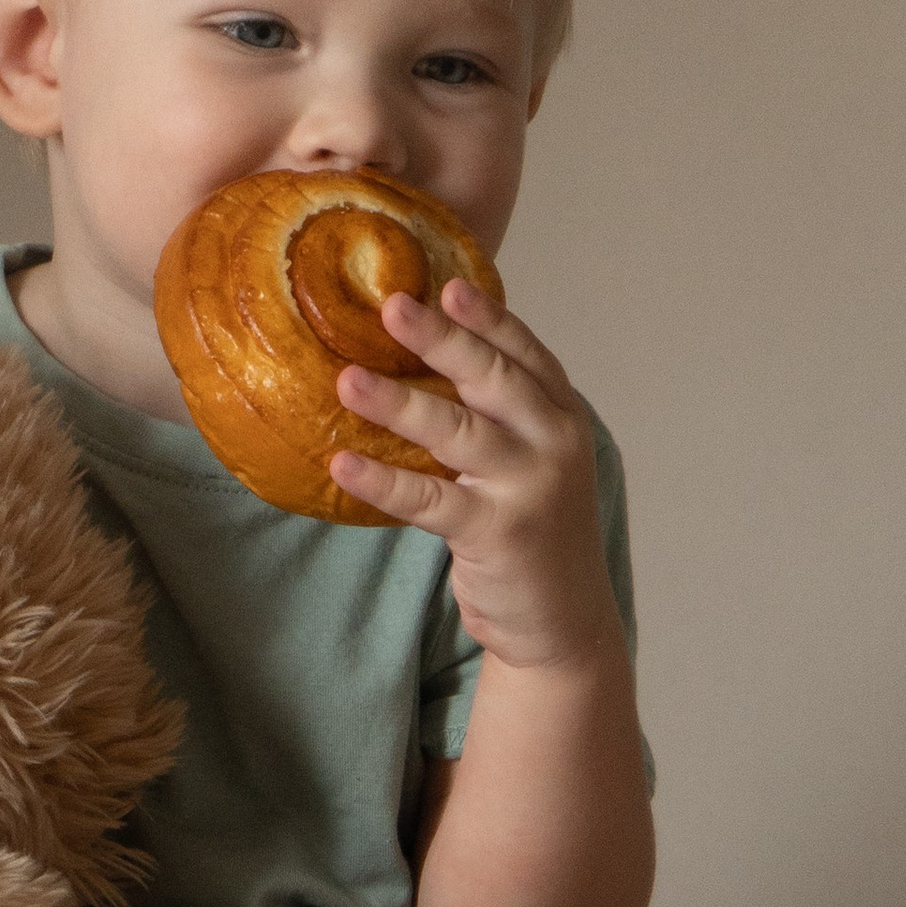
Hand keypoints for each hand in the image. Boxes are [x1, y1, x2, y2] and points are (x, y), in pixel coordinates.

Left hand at [328, 282, 620, 672]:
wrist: (563, 621)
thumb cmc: (533, 529)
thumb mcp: (532, 461)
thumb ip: (499, 414)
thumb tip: (429, 357)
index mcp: (563, 416)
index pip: (524, 354)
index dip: (487, 318)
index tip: (446, 286)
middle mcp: (554, 444)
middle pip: (493, 378)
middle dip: (443, 340)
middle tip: (391, 306)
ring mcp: (528, 489)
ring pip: (457, 433)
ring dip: (399, 403)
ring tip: (347, 382)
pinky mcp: (497, 534)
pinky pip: (428, 500)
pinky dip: (383, 481)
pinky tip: (342, 463)